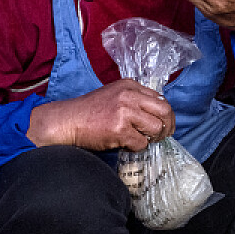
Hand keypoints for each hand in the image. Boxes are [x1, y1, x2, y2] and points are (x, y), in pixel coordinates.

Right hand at [27, 78, 174, 150]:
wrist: (67, 120)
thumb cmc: (90, 112)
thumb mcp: (115, 95)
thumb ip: (135, 100)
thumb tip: (158, 115)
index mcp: (130, 85)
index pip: (161, 99)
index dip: (165, 115)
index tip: (163, 125)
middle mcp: (129, 95)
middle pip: (165, 111)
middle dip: (167, 127)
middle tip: (160, 136)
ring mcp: (125, 112)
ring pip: (156, 128)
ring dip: (150, 138)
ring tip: (138, 140)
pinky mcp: (119, 129)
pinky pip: (141, 143)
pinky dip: (135, 147)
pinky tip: (123, 144)